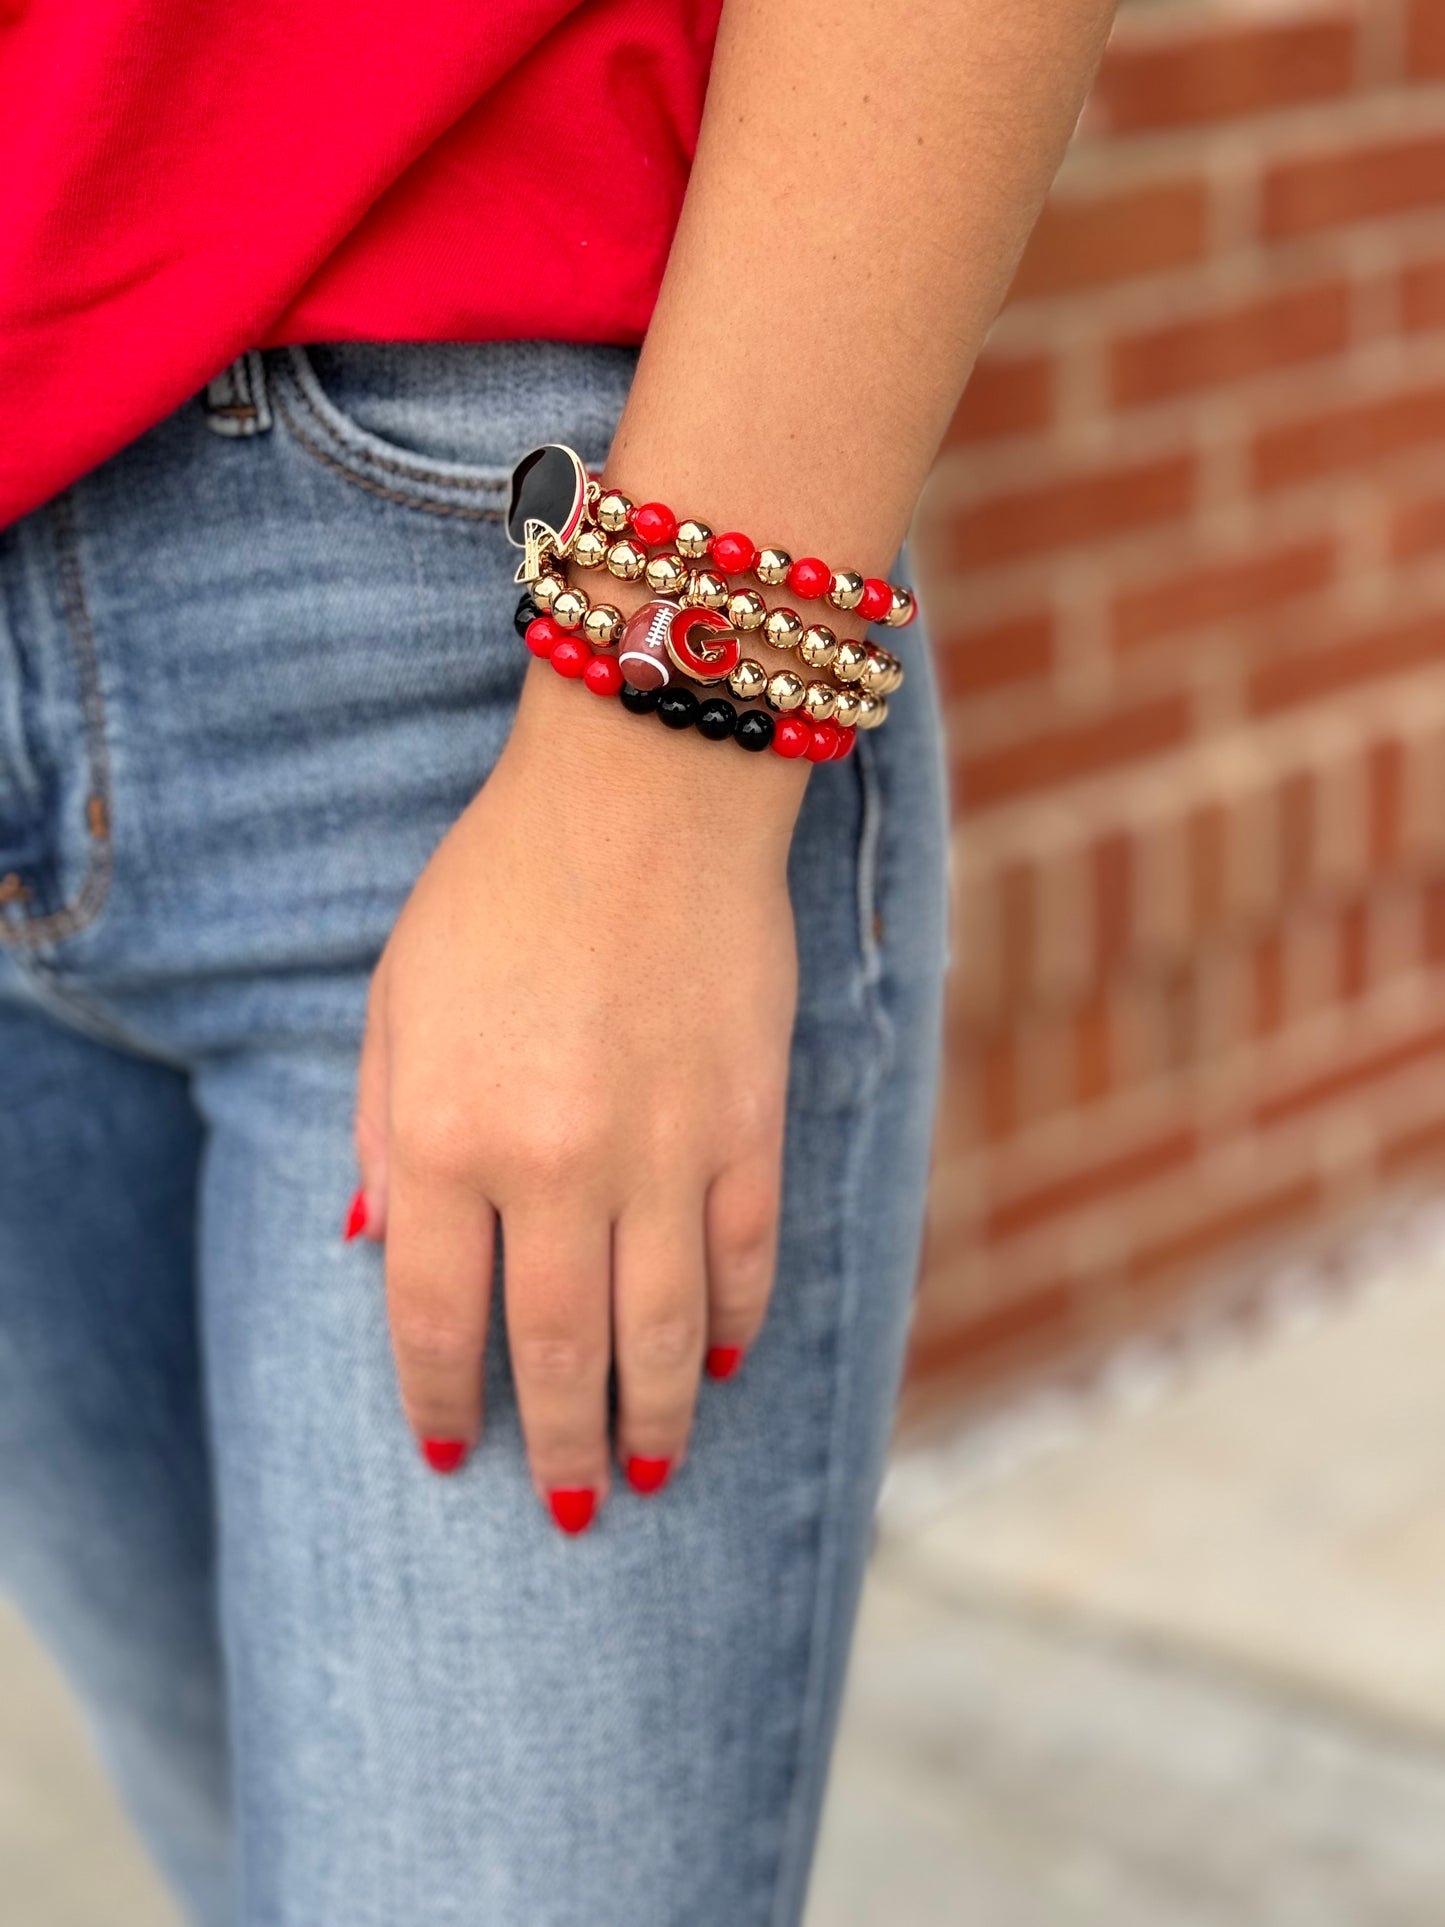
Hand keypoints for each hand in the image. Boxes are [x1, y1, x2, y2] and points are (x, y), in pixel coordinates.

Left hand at [352, 664, 805, 1529]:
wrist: (647, 789)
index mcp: (450, 1135)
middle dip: (561, 1445)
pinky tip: (725, 1362)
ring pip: (664, 1330)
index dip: (443, 1398)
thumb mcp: (398, 993)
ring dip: (657, 1418)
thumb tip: (375, 1246)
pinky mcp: (749, 1123)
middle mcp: (555, 1166)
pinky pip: (744, 1255)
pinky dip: (736, 1321)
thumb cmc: (502, 881)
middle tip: (572, 1506)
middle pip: (556, 1350)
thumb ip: (384, 1127)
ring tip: (652, 1473)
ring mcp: (664, 1151)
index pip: (439, 1317)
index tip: (452, 1450)